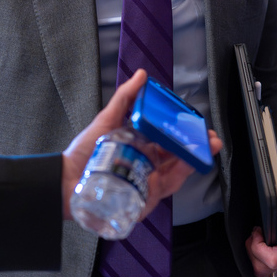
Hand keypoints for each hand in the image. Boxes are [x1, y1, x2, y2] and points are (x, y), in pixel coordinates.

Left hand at [61, 69, 221, 220]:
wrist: (65, 180)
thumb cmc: (84, 152)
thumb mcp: (106, 120)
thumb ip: (125, 98)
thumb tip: (142, 75)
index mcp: (143, 147)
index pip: (171, 141)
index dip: (188, 134)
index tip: (202, 126)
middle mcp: (148, 166)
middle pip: (179, 158)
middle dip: (198, 149)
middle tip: (211, 141)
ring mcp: (146, 184)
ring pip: (175, 175)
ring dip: (191, 164)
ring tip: (203, 153)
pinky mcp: (141, 201)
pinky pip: (160, 193)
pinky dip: (171, 182)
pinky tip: (179, 170)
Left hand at [245, 166, 276, 276]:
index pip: (272, 260)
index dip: (257, 247)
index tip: (257, 231)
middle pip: (264, 270)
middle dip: (253, 251)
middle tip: (256, 233)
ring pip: (265, 275)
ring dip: (257, 257)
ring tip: (261, 239)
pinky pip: (271, 276)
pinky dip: (263, 263)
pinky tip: (266, 247)